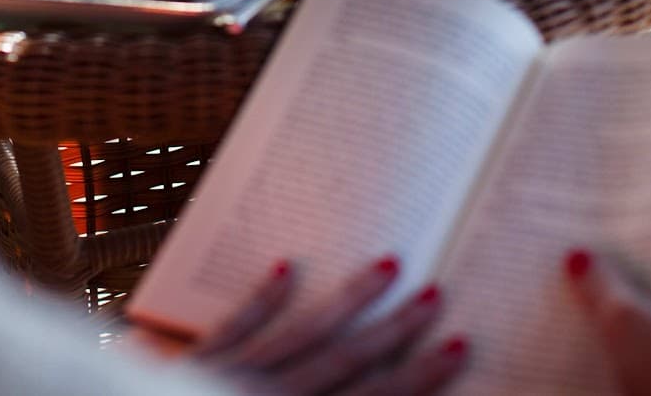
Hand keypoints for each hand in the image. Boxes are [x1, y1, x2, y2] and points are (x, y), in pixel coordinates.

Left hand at [193, 257, 466, 394]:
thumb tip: (367, 391)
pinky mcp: (195, 364)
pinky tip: (285, 269)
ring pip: (301, 332)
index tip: (456, 346)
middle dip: (395, 329)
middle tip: (434, 294)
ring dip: (347, 301)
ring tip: (385, 267)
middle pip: (346, 360)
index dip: (419, 376)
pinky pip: (234, 325)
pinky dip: (261, 299)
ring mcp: (233, 377)